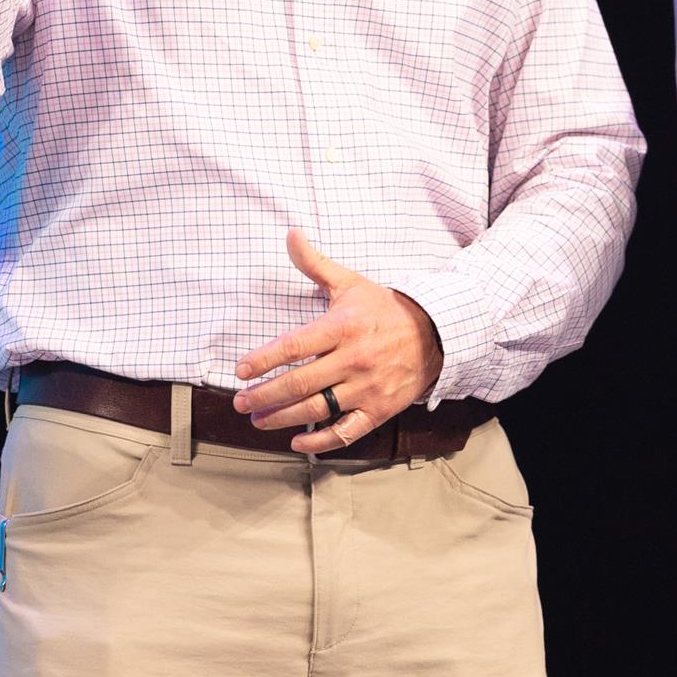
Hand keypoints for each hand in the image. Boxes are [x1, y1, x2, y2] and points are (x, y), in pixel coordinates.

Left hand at [231, 232, 443, 454]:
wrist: (435, 333)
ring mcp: (367, 387)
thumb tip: (291, 234)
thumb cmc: (384, 309)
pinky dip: (320, 441)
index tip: (241, 370)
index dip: (264, 360)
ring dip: (282, 417)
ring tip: (259, 419)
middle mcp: (354, 359)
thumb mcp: (351, 284)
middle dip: (264, 395)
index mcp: (343, 327)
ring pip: (317, 409)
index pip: (294, 347)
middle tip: (241, 402)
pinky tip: (297, 440)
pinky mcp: (379, 409)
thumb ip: (315, 264)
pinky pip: (346, 432)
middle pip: (300, 383)